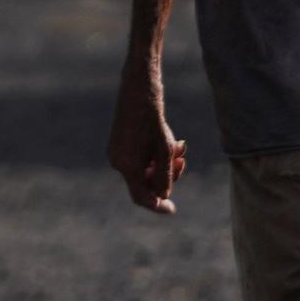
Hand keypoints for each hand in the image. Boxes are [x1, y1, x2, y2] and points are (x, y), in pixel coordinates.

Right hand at [109, 73, 185, 214]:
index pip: (142, 197)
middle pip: (146, 182)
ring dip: (165, 162)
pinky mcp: (120, 144)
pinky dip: (156, 153)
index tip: (172, 210)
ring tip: (178, 146)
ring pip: (146, 168)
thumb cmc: (153, 119)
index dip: (158, 206)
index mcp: (127, 167)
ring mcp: (117, 153)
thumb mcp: (165, 150)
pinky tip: (171, 140)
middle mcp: (118, 162)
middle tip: (182, 161)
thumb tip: (161, 196)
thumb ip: (164, 176)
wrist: (139, 90)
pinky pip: (141, 157)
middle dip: (167, 174)